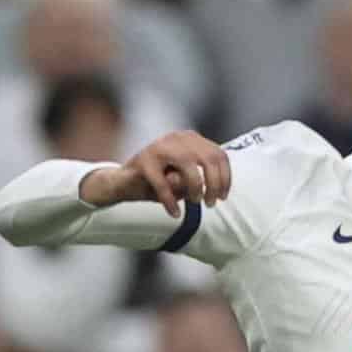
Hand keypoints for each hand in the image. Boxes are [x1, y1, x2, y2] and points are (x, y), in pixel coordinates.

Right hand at [80, 131, 232, 217]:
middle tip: (210, 203)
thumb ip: (201, 178)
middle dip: (214, 184)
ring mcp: (159, 147)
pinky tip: (174, 212)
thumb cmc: (161, 182)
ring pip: (189, 165)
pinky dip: (170, 201)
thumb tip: (214, 186)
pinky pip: (163, 183)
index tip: (223, 197)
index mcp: (190, 140)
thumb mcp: (185, 181)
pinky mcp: (143, 161)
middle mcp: (176, 138)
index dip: (225, 178)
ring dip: (195, 188)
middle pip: (208, 158)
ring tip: (194, 202)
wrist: (126, 183)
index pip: (219, 155)